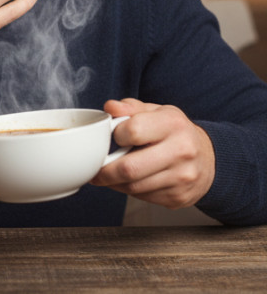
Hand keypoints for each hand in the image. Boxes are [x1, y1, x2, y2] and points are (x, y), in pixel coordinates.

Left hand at [90, 99, 215, 208]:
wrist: (209, 158)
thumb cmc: (175, 132)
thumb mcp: (157, 112)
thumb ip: (131, 108)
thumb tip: (110, 107)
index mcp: (173, 124)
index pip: (132, 131)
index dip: (115, 135)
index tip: (112, 137)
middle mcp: (182, 151)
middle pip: (129, 168)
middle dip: (105, 171)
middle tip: (95, 168)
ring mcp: (183, 177)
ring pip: (133, 187)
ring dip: (115, 183)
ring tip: (110, 174)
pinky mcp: (179, 197)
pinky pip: (143, 197)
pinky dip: (130, 191)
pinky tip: (130, 181)